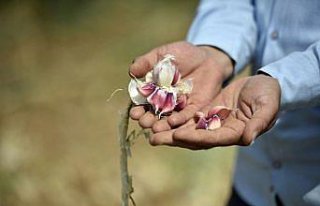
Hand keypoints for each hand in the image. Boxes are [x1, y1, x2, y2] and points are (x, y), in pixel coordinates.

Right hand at [129, 41, 232, 131]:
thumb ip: (147, 62)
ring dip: (162, 124)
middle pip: (154, 114)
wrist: (207, 57)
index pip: (142, 103)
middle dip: (148, 119)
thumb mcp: (163, 54)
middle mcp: (164, 102)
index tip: (134, 114)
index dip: (137, 108)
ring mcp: (179, 106)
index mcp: (153, 91)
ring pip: (168, 118)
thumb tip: (132, 71)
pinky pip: (186, 115)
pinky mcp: (194, 107)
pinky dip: (179, 119)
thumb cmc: (182, 54)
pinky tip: (172, 122)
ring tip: (155, 128)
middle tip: (144, 122)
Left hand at [149, 75, 280, 149]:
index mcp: (234, 133)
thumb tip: (248, 139)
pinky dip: (174, 118)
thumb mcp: (267, 106)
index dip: (195, 138)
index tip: (178, 135)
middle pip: (194, 138)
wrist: (263, 85)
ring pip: (187, 128)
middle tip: (153, 139)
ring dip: (169, 131)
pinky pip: (187, 116)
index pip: (212, 138)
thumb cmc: (268, 95)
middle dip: (174, 139)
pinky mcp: (206, 111)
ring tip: (150, 130)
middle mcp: (220, 131)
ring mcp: (211, 122)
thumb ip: (259, 122)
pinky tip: (158, 116)